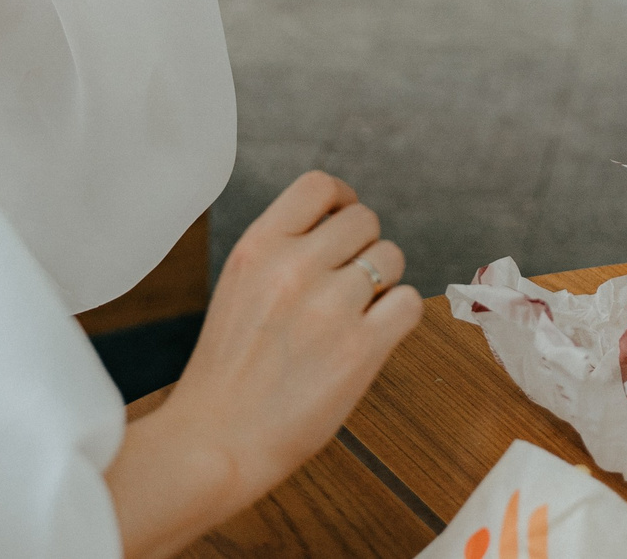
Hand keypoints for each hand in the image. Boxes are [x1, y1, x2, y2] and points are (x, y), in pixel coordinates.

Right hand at [133, 173, 420, 535]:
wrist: (216, 440)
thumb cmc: (227, 372)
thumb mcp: (239, 286)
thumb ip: (281, 253)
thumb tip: (337, 230)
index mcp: (258, 247)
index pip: (319, 186)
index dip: (342, 200)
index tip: (343, 222)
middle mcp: (294, 266)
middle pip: (365, 220)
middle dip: (363, 248)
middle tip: (348, 284)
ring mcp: (330, 306)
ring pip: (391, 257)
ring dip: (381, 283)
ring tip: (354, 315)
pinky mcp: (361, 348)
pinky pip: (409, 302)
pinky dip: (398, 316)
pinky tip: (373, 335)